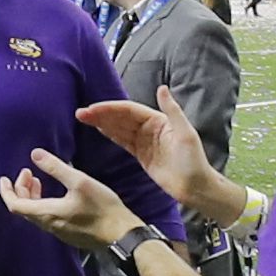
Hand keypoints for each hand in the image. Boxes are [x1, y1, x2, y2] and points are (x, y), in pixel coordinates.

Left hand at [0, 151, 141, 254]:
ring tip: (38, 180)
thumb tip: (34, 154)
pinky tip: (55, 194)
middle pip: (23, 209)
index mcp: (47, 213)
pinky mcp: (69, 233)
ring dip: (32, 196)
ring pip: (35, 213)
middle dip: (20, 189)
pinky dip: (43, 202)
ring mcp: (59, 231)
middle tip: (27, 172)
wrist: (122, 235)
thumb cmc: (102, 208)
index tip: (4, 178)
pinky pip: (47, 217)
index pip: (15, 205)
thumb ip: (56, 168)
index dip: (6, 191)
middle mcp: (49, 225)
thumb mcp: (79, 181)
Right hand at [79, 86, 230, 218]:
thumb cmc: (194, 161)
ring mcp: (144, 141)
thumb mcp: (185, 134)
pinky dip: (110, 134)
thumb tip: (162, 88)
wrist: (195, 187)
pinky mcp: (141, 155)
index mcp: (158, 120)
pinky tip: (99, 129)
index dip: (110, 108)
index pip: (129, 110)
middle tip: (80, 113)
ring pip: (119, 128)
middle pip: (121, 118)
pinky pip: (122, 141)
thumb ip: (172, 110)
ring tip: (83, 118)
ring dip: (102, 122)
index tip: (92, 109)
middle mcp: (149, 128)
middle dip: (101, 114)